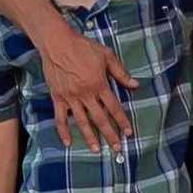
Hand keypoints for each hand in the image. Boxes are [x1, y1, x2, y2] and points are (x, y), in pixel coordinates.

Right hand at [38, 24, 134, 150]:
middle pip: (100, 118)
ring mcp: (70, 97)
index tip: (128, 132)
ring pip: (82, 122)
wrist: (57, 43)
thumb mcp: (106, 55)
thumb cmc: (83, 47)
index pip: (114, 107)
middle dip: (110, 134)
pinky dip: (63, 131)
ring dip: (90, 137)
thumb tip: (135, 84)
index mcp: (99, 84)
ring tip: (97, 150)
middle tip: (117, 148)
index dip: (122, 120)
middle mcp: (85, 94)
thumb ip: (120, 72)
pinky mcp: (57, 97)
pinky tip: (68, 142)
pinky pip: (60, 118)